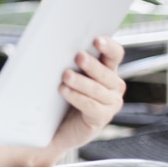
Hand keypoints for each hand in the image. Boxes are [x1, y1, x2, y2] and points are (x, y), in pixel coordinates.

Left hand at [50, 36, 125, 152]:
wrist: (53, 127)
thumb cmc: (58, 94)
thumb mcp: (64, 73)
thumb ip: (66, 59)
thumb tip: (53, 43)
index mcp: (107, 69)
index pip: (114, 54)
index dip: (108, 46)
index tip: (97, 39)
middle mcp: (113, 86)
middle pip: (107, 72)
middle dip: (92, 64)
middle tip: (78, 57)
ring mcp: (110, 104)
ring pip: (98, 90)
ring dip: (82, 82)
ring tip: (66, 76)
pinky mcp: (100, 119)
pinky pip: (92, 107)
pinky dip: (78, 98)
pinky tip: (65, 91)